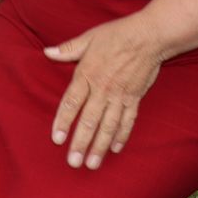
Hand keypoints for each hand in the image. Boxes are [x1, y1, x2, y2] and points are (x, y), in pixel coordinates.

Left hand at [44, 15, 163, 168]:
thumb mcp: (90, 38)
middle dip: (81, 143)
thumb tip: (47, 52)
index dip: (63, 122)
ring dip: (100, 146)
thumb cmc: (118, 34)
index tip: (57, 140)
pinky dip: (121, 135)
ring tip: (92, 164)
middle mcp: (103, 89)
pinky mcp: (135, 97)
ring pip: (108, 125)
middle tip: (73, 163)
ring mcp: (120, 95)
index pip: (72, 103)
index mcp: (87, 74)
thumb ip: (69, 49)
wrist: (150, 35)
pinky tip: (115, 149)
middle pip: (89, 121)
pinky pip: (127, 120)